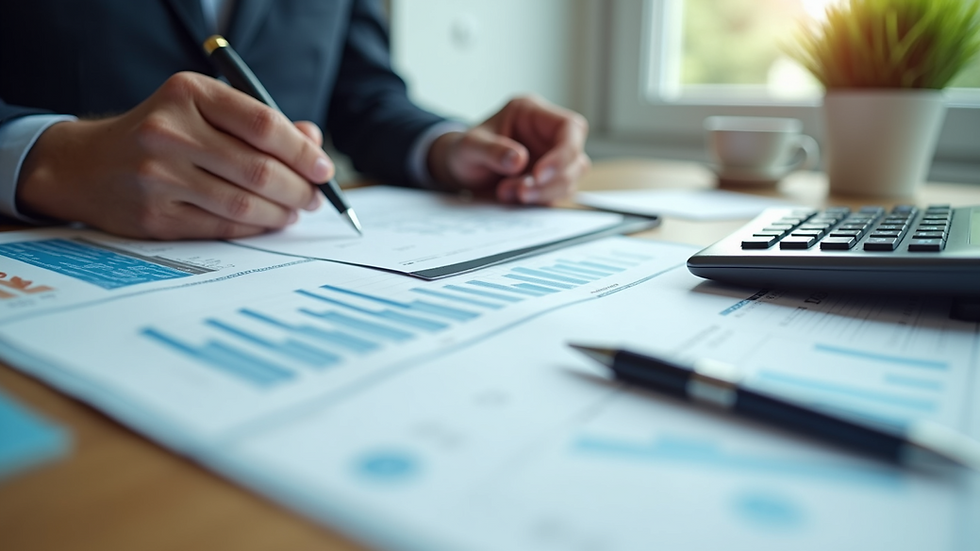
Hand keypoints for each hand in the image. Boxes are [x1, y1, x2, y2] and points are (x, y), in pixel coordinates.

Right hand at [16, 72, 331, 238]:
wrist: (86, 166)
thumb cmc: (162, 134)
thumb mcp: (204, 110)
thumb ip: (260, 122)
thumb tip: (313, 143)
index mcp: (189, 94)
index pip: (264, 125)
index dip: (303, 152)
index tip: (324, 170)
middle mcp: (169, 132)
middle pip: (259, 170)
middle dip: (299, 189)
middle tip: (313, 198)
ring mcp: (158, 177)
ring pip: (244, 204)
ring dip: (281, 213)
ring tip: (293, 211)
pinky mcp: (156, 217)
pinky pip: (223, 227)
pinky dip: (254, 228)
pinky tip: (266, 222)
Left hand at [427, 95, 589, 203]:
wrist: (460, 170)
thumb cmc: (464, 150)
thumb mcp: (469, 147)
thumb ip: (492, 151)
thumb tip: (519, 160)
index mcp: (533, 113)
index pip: (570, 127)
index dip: (564, 153)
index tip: (539, 175)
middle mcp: (548, 134)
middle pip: (575, 158)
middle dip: (551, 181)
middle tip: (520, 192)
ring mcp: (551, 158)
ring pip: (569, 180)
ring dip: (543, 194)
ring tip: (506, 193)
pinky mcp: (548, 180)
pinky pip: (556, 195)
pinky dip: (537, 202)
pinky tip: (511, 197)